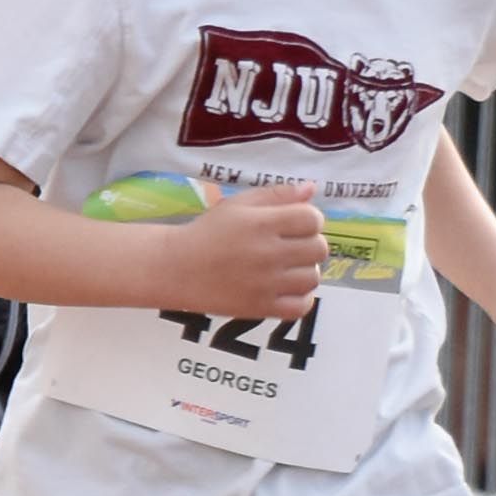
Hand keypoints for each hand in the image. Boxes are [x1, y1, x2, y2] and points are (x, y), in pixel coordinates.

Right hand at [160, 182, 327, 318]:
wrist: (177, 268)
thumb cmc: (210, 232)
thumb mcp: (240, 204)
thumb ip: (277, 195)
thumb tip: (311, 188)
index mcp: (263, 223)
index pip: (312, 219)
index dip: (309, 219)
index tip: (295, 223)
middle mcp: (268, 254)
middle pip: (318, 248)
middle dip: (309, 243)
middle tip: (290, 245)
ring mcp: (266, 284)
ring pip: (313, 277)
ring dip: (305, 270)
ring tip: (286, 266)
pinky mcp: (262, 308)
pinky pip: (302, 307)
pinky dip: (302, 297)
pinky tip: (287, 287)